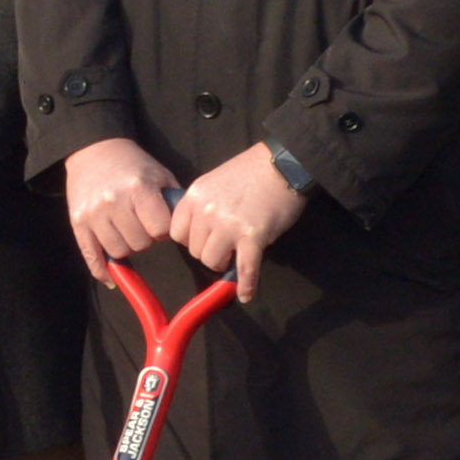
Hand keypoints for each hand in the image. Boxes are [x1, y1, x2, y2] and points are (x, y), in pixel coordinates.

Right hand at [61, 139, 178, 283]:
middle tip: (141, 224)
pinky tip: (111, 276)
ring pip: (118, 252)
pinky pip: (92, 257)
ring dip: (126, 247)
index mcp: (138, 188)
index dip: (163, 229)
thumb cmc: (133, 164)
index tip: (159, 221)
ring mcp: (94, 214)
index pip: (160, 229)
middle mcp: (114, 202)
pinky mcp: (78, 222)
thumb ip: (174, 202)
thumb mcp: (159, 175)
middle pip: (140, 244)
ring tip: (126, 230)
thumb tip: (185, 233)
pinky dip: (103, 270)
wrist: (94, 150)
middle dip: (145, 237)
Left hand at [166, 143, 308, 300]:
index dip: (191, 239)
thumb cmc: (249, 172)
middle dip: (209, 251)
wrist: (282, 164)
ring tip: (237, 254)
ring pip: (213, 261)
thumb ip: (202, 206)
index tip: (205, 238)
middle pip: (195, 251)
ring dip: (225, 262)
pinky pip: (245, 269)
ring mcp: (229, 225)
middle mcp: (207, 212)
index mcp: (194, 196)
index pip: (177, 233)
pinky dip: (247, 285)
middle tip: (226, 244)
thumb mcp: (213, 182)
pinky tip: (246, 295)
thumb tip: (199, 233)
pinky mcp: (253, 237)